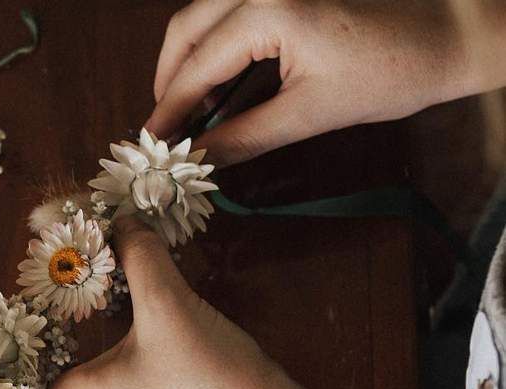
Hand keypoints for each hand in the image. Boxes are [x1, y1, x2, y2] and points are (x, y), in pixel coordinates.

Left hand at [20, 216, 370, 388]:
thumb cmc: (211, 378)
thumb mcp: (169, 306)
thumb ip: (139, 255)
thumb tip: (121, 218)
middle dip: (15, 363)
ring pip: (67, 385)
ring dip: (52, 350)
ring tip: (36, 306)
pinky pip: (101, 380)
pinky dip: (87, 350)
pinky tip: (93, 317)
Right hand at [146, 0, 505, 166]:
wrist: (449, 34)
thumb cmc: (393, 72)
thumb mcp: (313, 114)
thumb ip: (246, 137)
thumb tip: (198, 162)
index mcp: (268, 11)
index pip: (197, 65)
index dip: (169, 109)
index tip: (151, 144)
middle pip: (186, 29)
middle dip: (168, 80)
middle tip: (165, 128)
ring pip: (202, 17)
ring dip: (186, 62)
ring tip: (186, 110)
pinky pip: (226, 15)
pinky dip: (211, 48)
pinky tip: (214, 82)